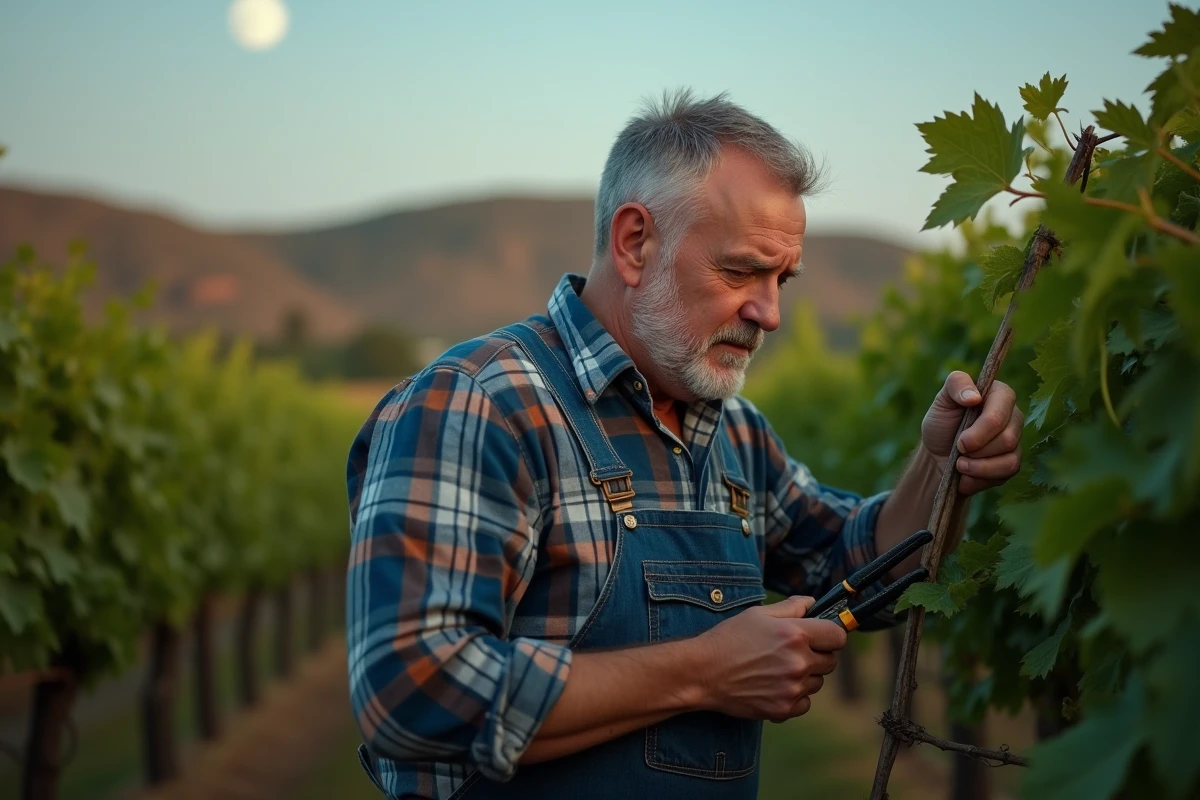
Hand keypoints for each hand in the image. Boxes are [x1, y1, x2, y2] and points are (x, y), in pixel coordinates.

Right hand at [694, 595, 846, 722]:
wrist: (703, 673)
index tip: (821, 636)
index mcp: (795, 634)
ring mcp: (792, 688)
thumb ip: (791, 608)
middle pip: (830, 662)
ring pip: (817, 683)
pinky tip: (774, 686)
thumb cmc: (729, 639)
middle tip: (792, 653)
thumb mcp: (757, 614)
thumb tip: (813, 602)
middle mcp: (798, 662)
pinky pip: (805, 703)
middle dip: (817, 655)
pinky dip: (795, 697)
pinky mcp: (784, 709)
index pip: (838, 636)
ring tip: (777, 669)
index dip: (830, 634)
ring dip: (805, 677)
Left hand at [921, 370, 1022, 495]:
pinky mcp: (1012, 462)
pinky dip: (980, 477)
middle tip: (958, 449)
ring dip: (978, 466)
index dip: (982, 428)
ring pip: (1010, 459)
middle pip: (1008, 438)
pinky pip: (1006, 474)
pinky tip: (965, 474)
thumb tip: (974, 396)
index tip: (961, 440)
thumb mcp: (941, 400)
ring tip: (959, 464)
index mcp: (999, 395)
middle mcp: (1013, 416)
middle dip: (977, 449)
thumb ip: (956, 385)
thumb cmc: (941, 424)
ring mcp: (1016, 441)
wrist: (937, 455)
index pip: (1002, 409)